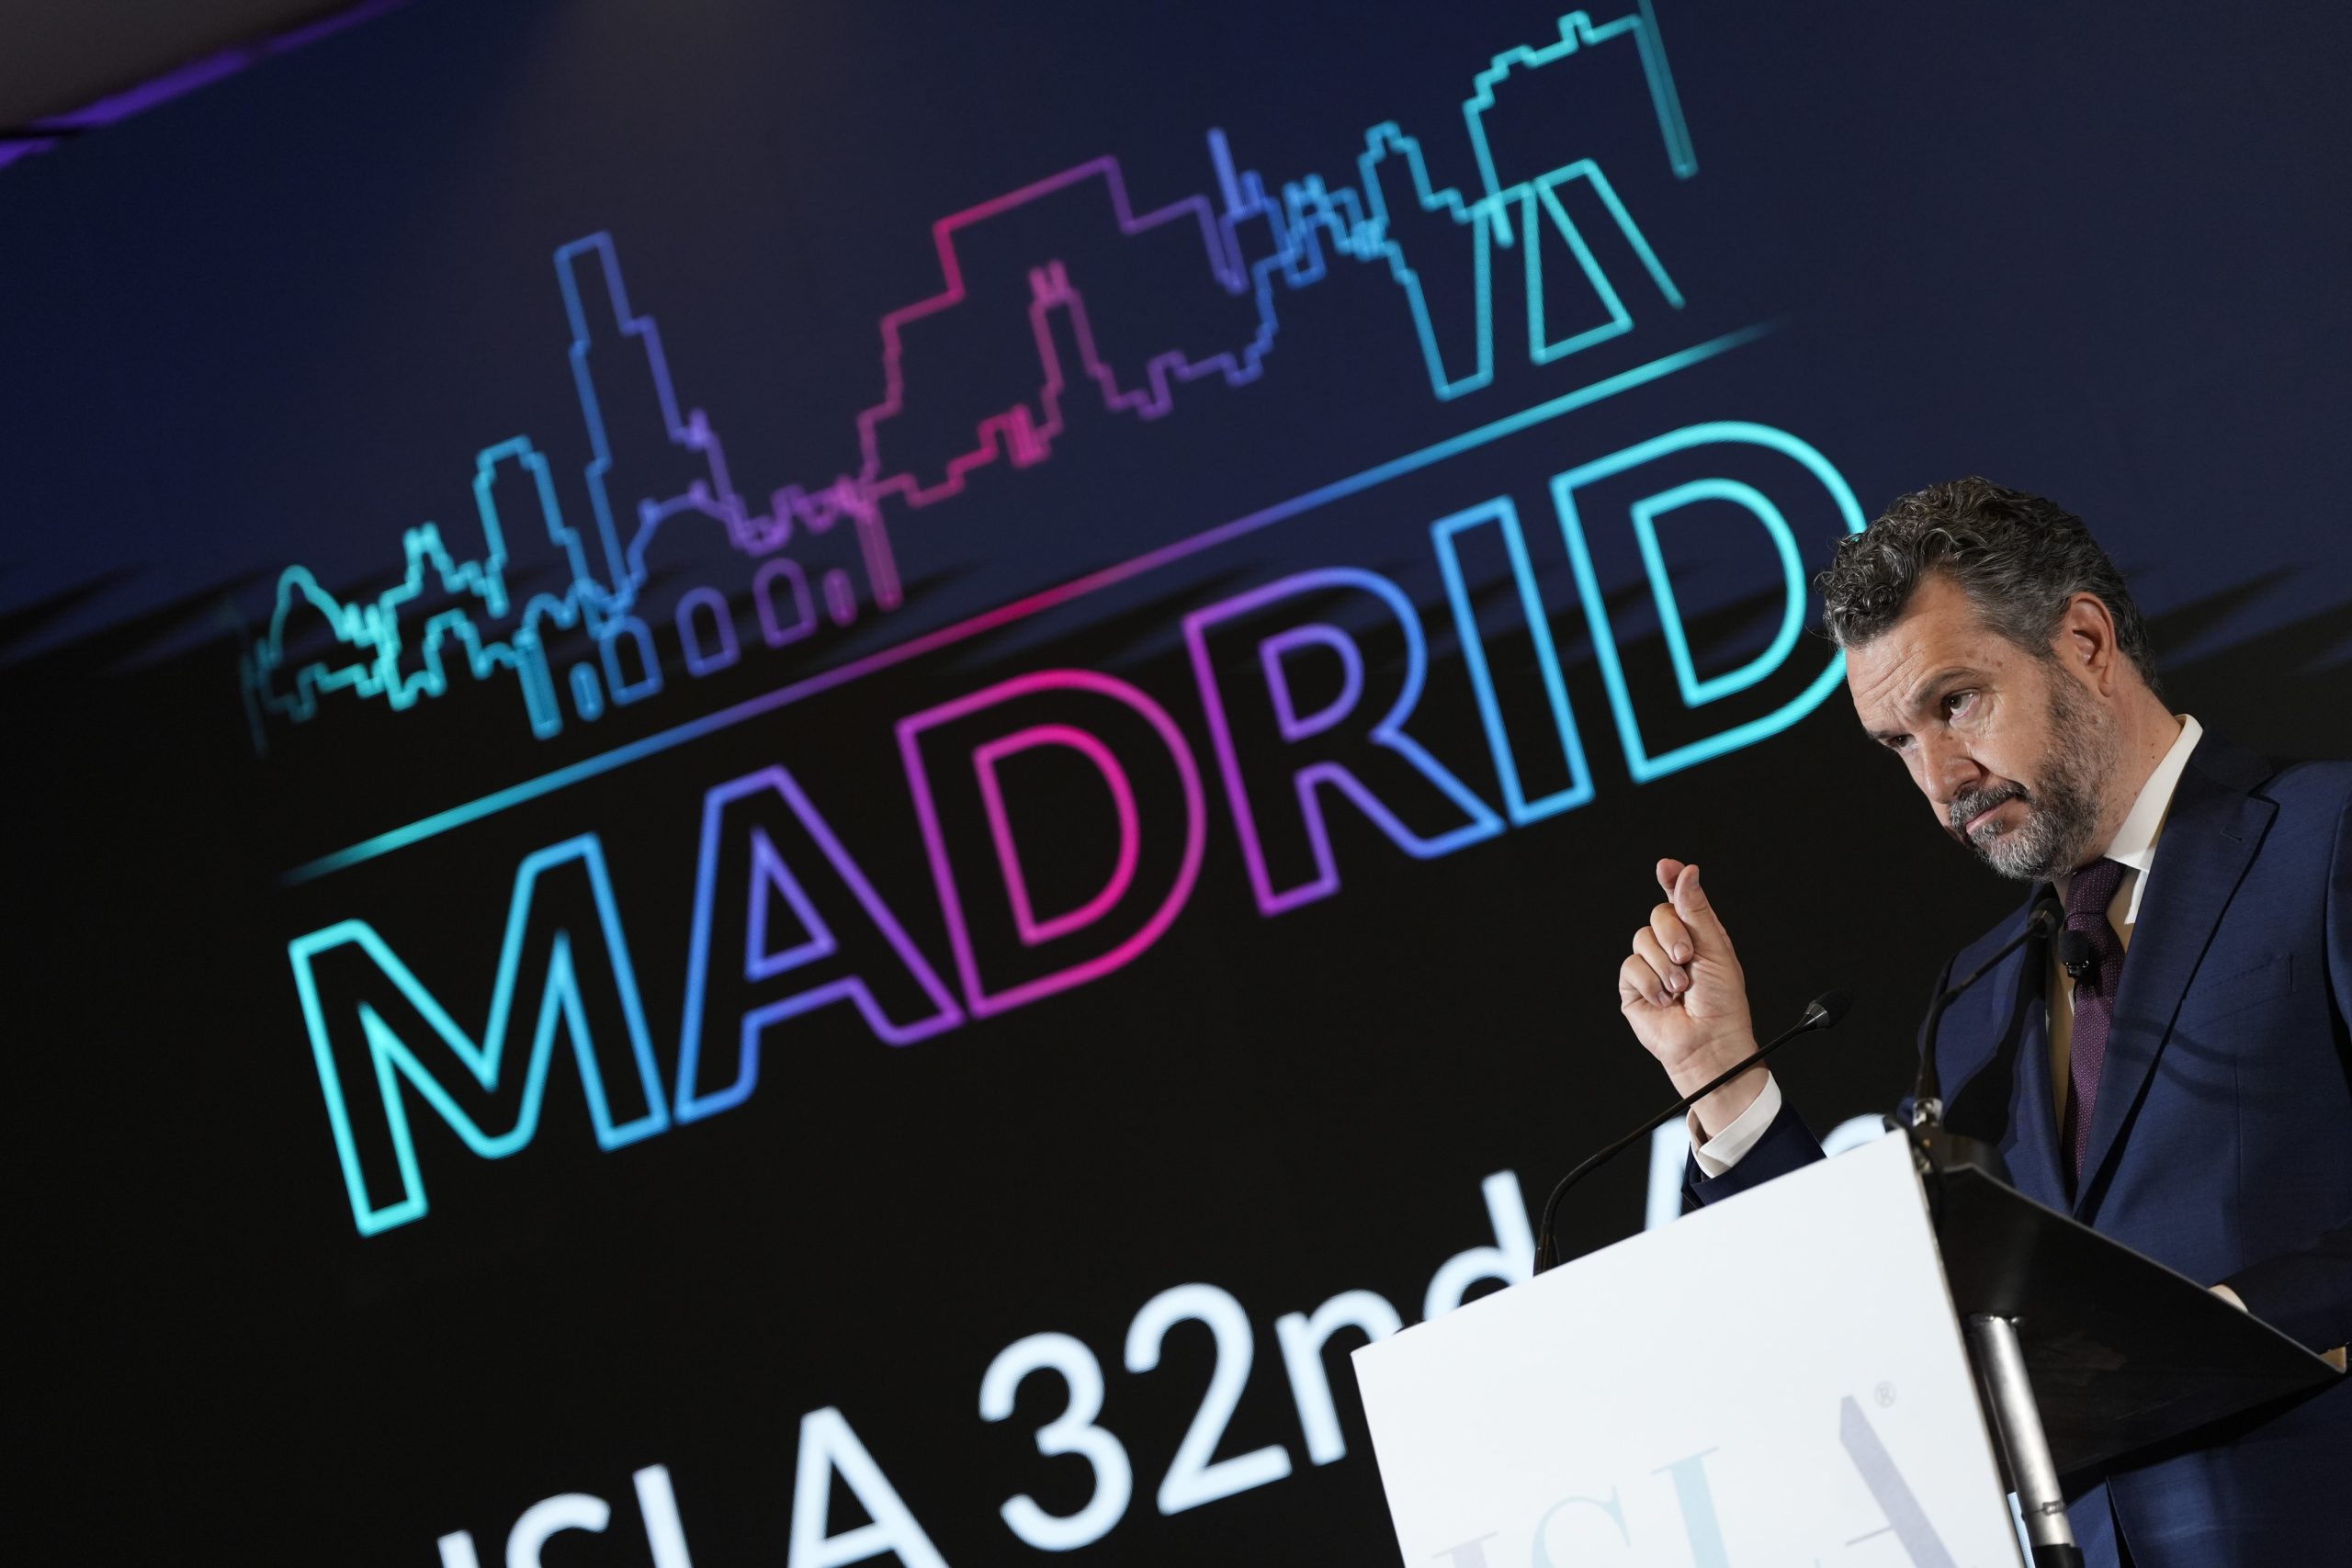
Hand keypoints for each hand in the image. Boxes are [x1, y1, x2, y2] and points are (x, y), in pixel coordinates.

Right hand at [1619, 859, 1761, 1137]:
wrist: (1707, 1043)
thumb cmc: (1722, 1004)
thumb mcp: (1715, 948)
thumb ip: (1696, 909)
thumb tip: (1686, 871)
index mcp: (1697, 935)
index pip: (1680, 898)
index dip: (1671, 879)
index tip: (1666, 866)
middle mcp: (1672, 947)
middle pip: (1658, 915)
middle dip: (1673, 934)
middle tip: (1688, 958)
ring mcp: (1651, 966)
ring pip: (1642, 940)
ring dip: (1664, 966)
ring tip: (1680, 989)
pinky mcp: (1634, 987)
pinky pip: (1631, 967)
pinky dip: (1650, 983)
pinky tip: (1664, 1000)